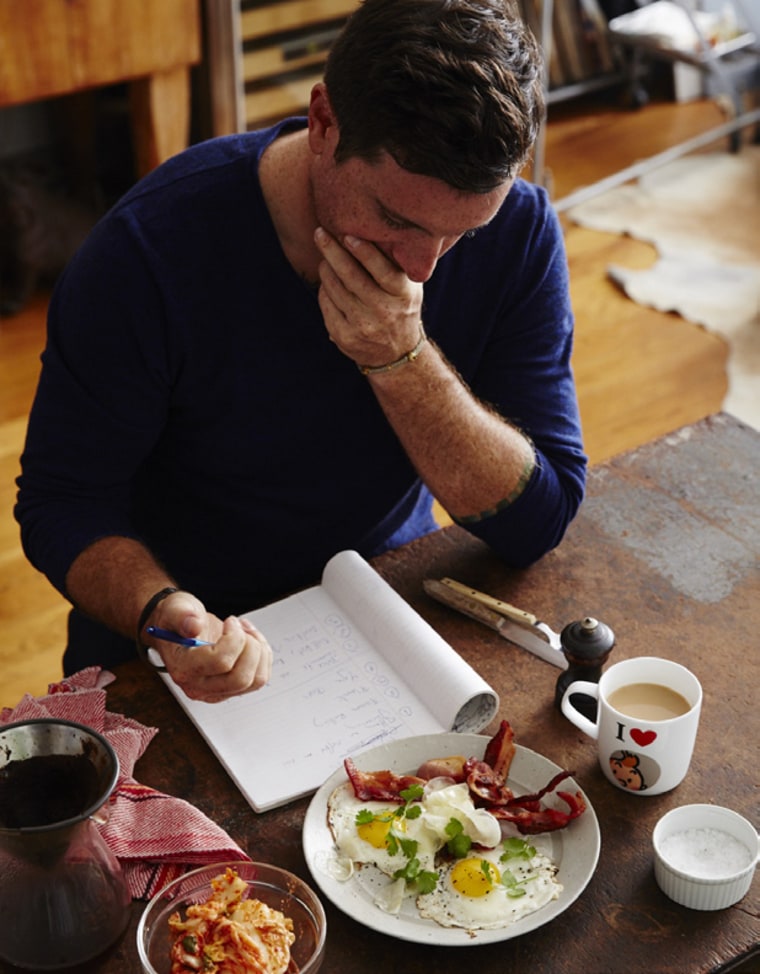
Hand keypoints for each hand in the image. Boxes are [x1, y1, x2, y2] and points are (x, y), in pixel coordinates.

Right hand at [147, 592, 272, 702]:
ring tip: (246, 631)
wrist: (181, 629)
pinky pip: (260, 678)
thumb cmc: (178, 620)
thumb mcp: (175, 608)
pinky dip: (263, 656)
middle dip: (250, 647)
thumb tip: (193, 626)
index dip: (234, 638)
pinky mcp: (231, 689)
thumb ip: (181, 615)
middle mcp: (199, 686)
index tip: (230, 621)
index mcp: (183, 668)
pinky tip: (249, 640)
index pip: (220, 662)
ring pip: (255, 680)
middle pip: (240, 678)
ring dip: (260, 651)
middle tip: (240, 627)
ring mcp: (216, 691)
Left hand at [314, 227, 422, 367]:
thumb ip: (395, 265)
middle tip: (320, 233)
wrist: (397, 353)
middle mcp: (384, 312)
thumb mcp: (408, 288)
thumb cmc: (401, 307)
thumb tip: (370, 230)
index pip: (383, 271)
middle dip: (333, 252)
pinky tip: (326, 281)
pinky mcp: (345, 337)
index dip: (364, 253)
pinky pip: (327, 305)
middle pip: (352, 277)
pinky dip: (324, 289)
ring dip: (325, 268)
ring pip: (335, 289)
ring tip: (324, 256)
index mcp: (403, 296)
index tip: (348, 235)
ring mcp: (363, 326)